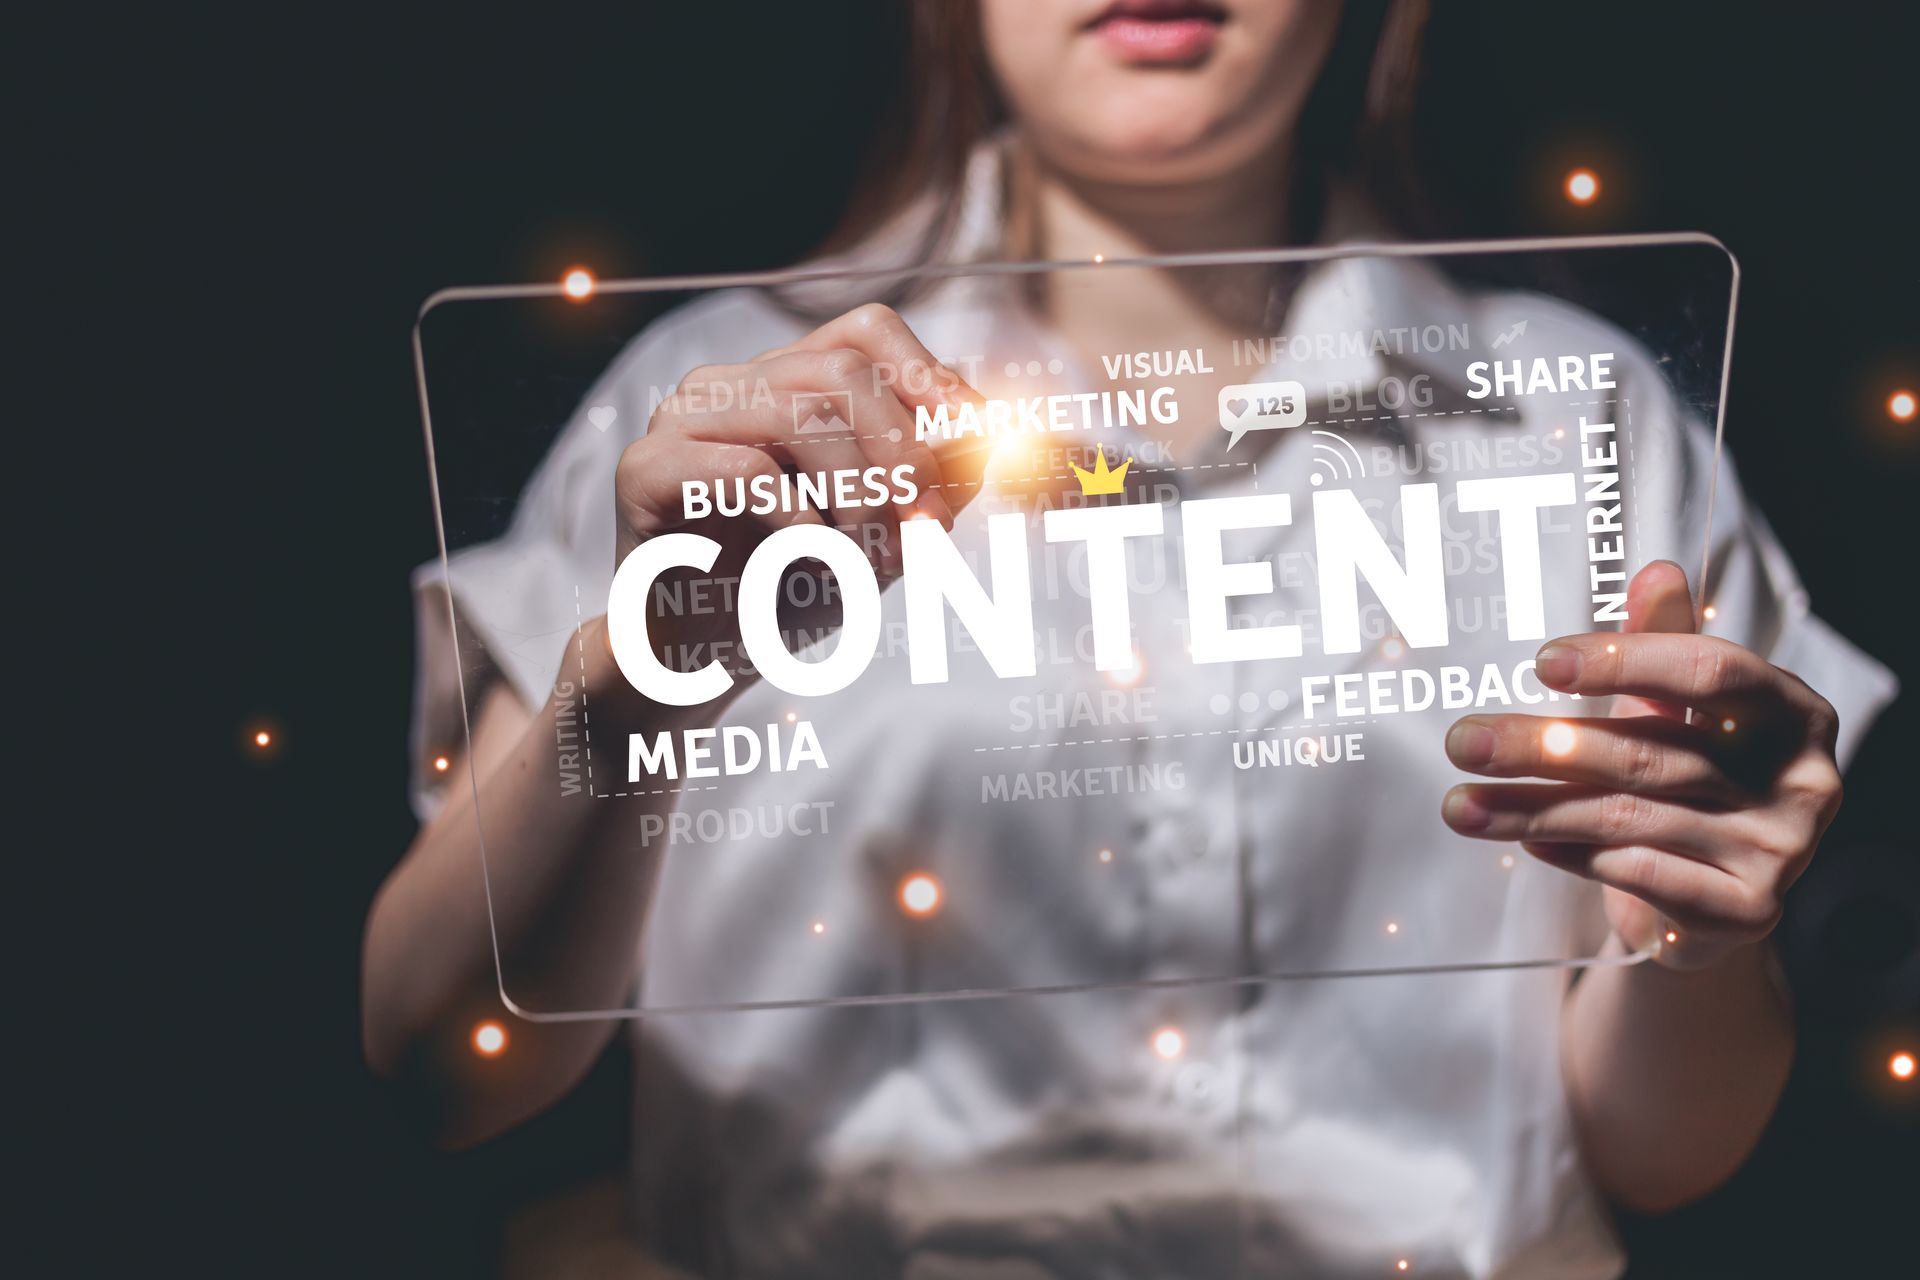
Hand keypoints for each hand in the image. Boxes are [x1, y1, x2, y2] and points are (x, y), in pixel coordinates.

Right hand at [610, 302, 987, 690]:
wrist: (697, 664)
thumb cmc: (786, 592)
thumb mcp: (884, 535)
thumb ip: (937, 482)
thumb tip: (995, 434)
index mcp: (781, 382)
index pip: (866, 332)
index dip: (928, 380)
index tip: (967, 448)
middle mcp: (729, 385)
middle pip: (843, 372)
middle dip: (903, 453)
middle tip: (926, 525)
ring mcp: (680, 419)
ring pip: (802, 415)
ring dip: (859, 496)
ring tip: (869, 558)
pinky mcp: (645, 467)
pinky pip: (746, 470)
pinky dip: (801, 522)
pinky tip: (810, 560)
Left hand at [1441, 560, 1842, 968]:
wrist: (1713, 904)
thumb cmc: (1694, 782)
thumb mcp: (1679, 710)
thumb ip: (1665, 641)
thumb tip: (1656, 569)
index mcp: (1795, 712)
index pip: (1709, 673)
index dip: (1625, 662)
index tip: (1542, 663)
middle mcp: (1802, 780)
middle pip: (1650, 751)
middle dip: (1540, 746)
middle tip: (1460, 742)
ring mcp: (1781, 850)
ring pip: (1629, 816)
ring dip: (1530, 807)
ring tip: (1460, 803)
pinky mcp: (1749, 910)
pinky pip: (1639, 871)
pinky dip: (1573, 854)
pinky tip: (1524, 841)